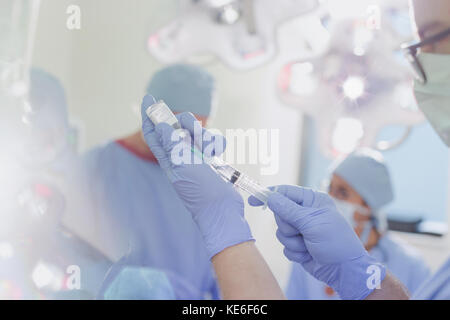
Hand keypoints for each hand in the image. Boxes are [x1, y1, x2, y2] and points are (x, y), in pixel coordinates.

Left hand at [141, 95, 252, 258]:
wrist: (222, 209)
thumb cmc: (200, 191)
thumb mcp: (182, 165)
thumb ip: (171, 144)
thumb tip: (160, 124)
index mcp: (168, 158)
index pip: (153, 132)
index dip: (149, 115)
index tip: (149, 98)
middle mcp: (180, 155)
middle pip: (177, 127)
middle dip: (185, 124)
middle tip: (192, 131)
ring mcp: (196, 157)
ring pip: (197, 132)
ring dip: (205, 136)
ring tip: (209, 151)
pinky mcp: (211, 159)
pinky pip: (212, 141)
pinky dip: (216, 144)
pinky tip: (218, 154)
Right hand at [249, 185, 385, 299]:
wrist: (344, 270)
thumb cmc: (335, 241)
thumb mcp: (312, 223)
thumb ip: (289, 210)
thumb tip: (271, 197)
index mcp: (312, 201)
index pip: (285, 192)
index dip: (269, 195)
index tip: (253, 200)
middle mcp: (305, 213)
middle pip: (279, 214)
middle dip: (288, 226)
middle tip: (301, 232)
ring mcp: (301, 229)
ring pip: (280, 232)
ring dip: (292, 241)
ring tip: (308, 245)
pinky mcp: (298, 244)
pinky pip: (284, 246)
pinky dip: (295, 251)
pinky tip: (308, 254)